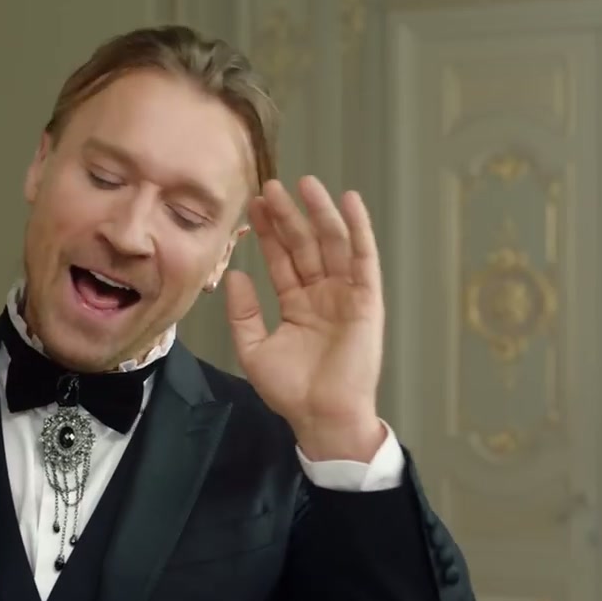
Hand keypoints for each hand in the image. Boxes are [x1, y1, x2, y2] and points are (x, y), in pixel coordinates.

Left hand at [225, 177, 385, 461]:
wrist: (322, 417)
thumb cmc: (291, 391)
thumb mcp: (253, 349)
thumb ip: (242, 313)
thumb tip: (235, 274)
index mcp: (297, 305)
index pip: (281, 259)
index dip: (268, 232)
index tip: (253, 205)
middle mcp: (322, 294)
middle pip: (304, 245)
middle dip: (289, 216)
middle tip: (271, 186)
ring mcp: (345, 295)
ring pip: (332, 244)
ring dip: (320, 212)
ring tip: (304, 183)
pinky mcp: (367, 300)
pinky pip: (364, 258)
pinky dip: (358, 229)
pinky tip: (349, 201)